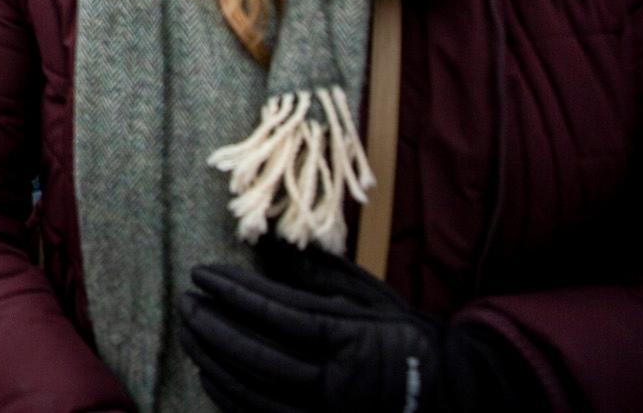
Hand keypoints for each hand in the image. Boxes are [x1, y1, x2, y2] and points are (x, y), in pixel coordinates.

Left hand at [177, 240, 521, 412]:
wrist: (457, 397)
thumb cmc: (409, 339)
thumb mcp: (372, 300)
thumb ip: (321, 275)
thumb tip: (272, 245)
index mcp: (354, 342)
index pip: (280, 315)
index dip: (235, 293)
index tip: (202, 273)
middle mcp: (340, 385)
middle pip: (259, 357)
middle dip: (214, 328)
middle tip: (185, 303)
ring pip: (255, 393)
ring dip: (214, 362)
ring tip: (189, 333)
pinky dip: (231, 398)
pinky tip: (210, 376)